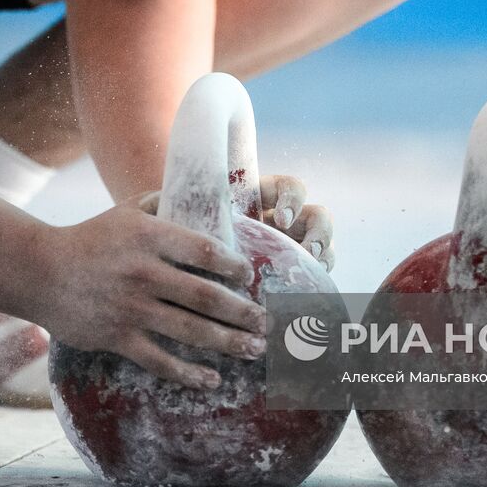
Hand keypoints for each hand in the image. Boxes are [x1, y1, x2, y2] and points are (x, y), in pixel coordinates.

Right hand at [34, 206, 272, 389]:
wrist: (39, 271)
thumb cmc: (88, 238)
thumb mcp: (125, 212)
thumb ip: (161, 204)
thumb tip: (196, 197)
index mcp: (150, 238)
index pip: (204, 251)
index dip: (233, 265)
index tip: (249, 276)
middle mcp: (144, 273)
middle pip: (205, 296)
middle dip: (242, 311)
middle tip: (265, 322)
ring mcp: (132, 308)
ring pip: (190, 330)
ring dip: (227, 342)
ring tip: (253, 349)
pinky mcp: (118, 337)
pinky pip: (160, 360)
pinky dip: (188, 373)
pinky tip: (212, 379)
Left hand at [132, 174, 335, 271]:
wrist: (180, 269)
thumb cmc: (177, 234)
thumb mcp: (179, 214)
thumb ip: (180, 202)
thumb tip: (162, 196)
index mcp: (259, 199)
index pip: (287, 188)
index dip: (290, 198)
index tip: (278, 219)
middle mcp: (280, 223)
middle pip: (315, 215)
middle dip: (318, 230)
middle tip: (306, 250)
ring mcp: (289, 249)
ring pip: (323, 246)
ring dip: (324, 256)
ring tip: (313, 272)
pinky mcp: (290, 275)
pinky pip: (316, 277)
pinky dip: (317, 284)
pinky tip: (303, 298)